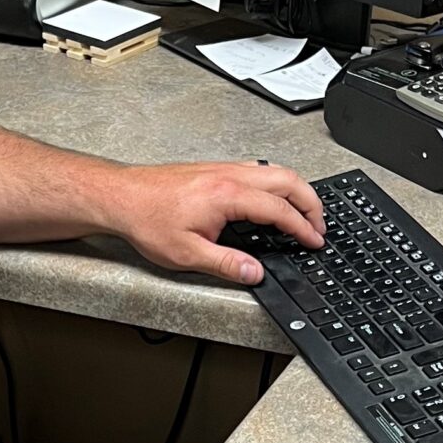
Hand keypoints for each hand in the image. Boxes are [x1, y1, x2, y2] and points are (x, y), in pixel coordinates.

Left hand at [101, 159, 324, 284]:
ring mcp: (224, 169)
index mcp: (228, 196)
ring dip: (297, 191)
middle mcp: (230, 176)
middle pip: (288, 180)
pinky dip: (279, 185)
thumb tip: (256, 273)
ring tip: (304, 214)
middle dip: (312, 203)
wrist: (122, 197)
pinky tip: (275, 200)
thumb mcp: (187, 254)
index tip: (314, 242)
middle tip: (320, 226)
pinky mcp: (216, 170)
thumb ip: (227, 264)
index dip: (303, 228)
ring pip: (276, 171)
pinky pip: (260, 170)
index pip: (280, 210)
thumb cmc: (147, 220)